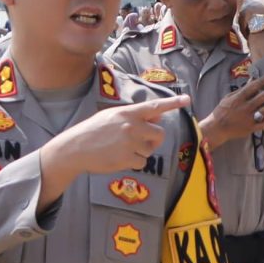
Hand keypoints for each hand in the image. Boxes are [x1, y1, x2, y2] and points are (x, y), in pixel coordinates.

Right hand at [46, 95, 191, 175]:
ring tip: (123, 149)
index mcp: (128, 113)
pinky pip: (142, 162)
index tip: (187, 99)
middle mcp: (132, 127)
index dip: (173, 103)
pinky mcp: (127, 159)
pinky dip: (134, 162)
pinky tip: (119, 158)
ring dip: (142, 151)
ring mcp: (130, 144)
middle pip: (160, 133)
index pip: (155, 106)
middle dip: (154, 139)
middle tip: (142, 141)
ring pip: (150, 150)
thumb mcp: (112, 116)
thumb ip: (134, 116)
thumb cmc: (94, 131)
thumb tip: (157, 114)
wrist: (76, 148)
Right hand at [201, 80, 263, 147]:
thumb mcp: (228, 98)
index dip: (261, 82)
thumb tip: (251, 80)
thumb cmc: (222, 111)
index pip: (251, 88)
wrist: (216, 128)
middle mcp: (244, 108)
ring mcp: (248, 118)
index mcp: (238, 99)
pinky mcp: (250, 128)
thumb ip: (240, 90)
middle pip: (261, 98)